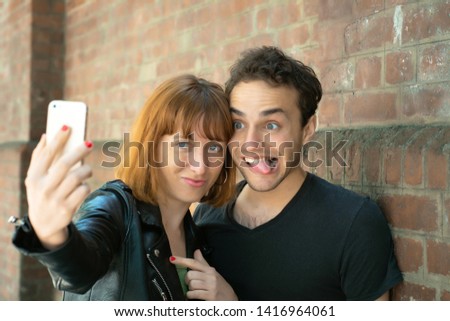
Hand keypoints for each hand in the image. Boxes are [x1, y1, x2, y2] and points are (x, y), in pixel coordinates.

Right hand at [25, 126, 92, 249]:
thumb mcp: (34, 178)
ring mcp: (55, 199)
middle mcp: (43, 188)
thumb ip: (39, 157)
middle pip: (65, 164)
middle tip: (89, 143)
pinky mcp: (67, 209)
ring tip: (87, 170)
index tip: (68, 126)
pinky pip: (83, 191)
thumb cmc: (41, 194)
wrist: (43, 226)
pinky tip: (83, 186)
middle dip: (79, 151)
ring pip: (77, 177)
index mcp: (34, 177)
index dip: (58, 139)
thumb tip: (46, 136)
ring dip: (86, 170)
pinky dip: (86, 186)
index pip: (47, 154)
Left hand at [170, 249, 237, 300]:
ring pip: (191, 284)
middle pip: (189, 274)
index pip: (194, 263)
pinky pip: (193, 294)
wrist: (231, 299)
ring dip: (190, 289)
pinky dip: (191, 296)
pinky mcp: (210, 295)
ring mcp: (211, 286)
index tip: (172, 258)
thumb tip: (196, 251)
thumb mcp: (213, 273)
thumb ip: (202, 263)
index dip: (182, 260)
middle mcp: (211, 276)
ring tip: (197, 291)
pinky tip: (195, 296)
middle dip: (188, 281)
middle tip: (192, 284)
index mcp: (210, 270)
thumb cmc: (220, 286)